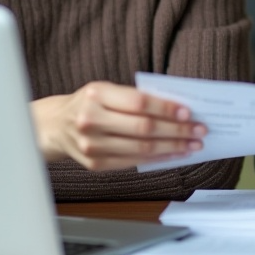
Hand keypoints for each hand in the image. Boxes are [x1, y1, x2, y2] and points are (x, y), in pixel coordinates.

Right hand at [30, 81, 204, 170]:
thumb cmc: (89, 103)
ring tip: (192, 144)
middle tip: (199, 130)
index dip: (166, 108)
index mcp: (96, 94)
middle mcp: (91, 119)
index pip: (138, 102)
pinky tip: (173, 154)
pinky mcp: (95, 164)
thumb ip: (134, 97)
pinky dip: (157, 159)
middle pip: (143, 128)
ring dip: (172, 147)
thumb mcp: (105, 90)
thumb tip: (176, 108)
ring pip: (141, 149)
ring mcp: (92, 145)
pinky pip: (133, 162)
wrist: (55, 126)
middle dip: (176, 130)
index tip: (188, 112)